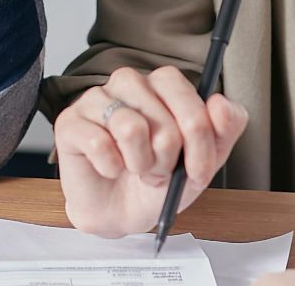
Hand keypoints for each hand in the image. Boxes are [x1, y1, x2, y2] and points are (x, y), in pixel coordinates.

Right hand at [53, 66, 247, 237]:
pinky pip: (99, 144)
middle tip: (159, 171)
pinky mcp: (70, 121)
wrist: (121, 213)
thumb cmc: (159, 181)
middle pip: (162, 119)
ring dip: (140, 164)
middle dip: (168, 160)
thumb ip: (225, 129)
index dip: (198, 140)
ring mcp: (96, 98)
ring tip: (135, 170)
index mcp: (163, 84)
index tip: (197, 170)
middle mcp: (130, 82)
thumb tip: (220, 103)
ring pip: (130, 128)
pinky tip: (110, 169)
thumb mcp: (203, 160)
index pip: (188, 97)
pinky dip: (111, 168)